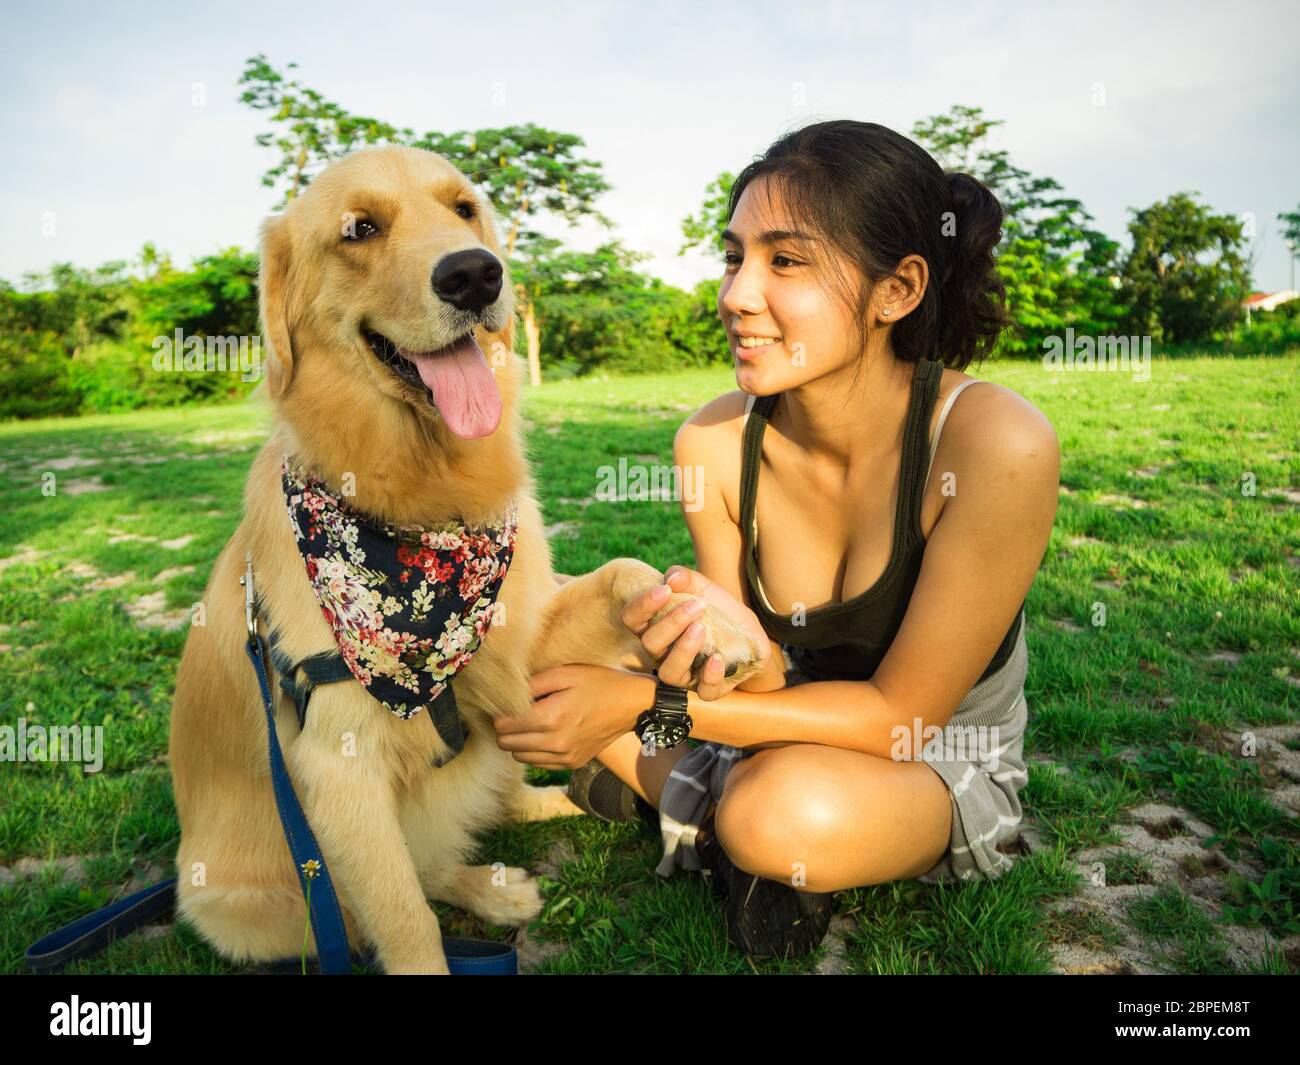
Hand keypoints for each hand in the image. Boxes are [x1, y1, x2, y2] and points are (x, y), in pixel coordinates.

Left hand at [492, 664, 654, 769]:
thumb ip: (533, 684)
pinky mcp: (572, 764)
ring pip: (519, 756)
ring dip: (518, 741)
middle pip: (507, 743)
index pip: (503, 725)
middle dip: (505, 728)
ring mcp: (564, 757)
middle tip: (515, 713)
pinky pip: (538, 763)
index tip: (507, 704)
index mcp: (551, 717)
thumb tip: (506, 696)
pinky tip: (545, 734)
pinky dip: (534, 750)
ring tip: (530, 723)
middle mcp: (556, 742)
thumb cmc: (598, 683)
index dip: (500, 713)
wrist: (632, 705)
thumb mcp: (565, 673)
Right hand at [620, 565, 768, 699]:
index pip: (631, 619)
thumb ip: (687, 579)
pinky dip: (710, 675)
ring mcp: (685, 674)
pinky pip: (703, 691)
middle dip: (672, 623)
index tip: (665, 590)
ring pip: (669, 672)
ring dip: (683, 649)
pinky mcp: (708, 688)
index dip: (642, 605)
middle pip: (650, 644)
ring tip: (701, 629)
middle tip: (697, 606)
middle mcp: (664, 654)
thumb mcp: (706, 589)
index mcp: (656, 628)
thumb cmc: (720, 612)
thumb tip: (671, 578)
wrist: (751, 635)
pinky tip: (718, 658)